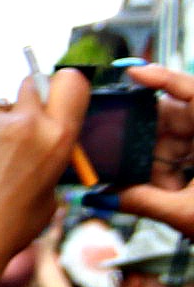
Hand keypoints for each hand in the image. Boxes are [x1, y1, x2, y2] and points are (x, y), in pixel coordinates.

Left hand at [0, 68, 88, 264]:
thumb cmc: (11, 226)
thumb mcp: (50, 191)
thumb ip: (48, 157)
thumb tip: (39, 142)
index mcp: (58, 137)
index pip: (70, 81)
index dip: (60, 85)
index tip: (52, 95)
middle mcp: (25, 124)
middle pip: (29, 85)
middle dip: (25, 101)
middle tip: (15, 129)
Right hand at [116, 62, 193, 237]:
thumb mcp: (186, 214)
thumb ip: (142, 202)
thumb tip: (103, 194)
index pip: (193, 93)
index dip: (163, 78)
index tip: (132, 72)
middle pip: (173, 120)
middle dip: (142, 136)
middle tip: (113, 147)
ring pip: (171, 144)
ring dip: (150, 164)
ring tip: (143, 184)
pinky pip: (177, 162)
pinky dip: (162, 177)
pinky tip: (154, 191)